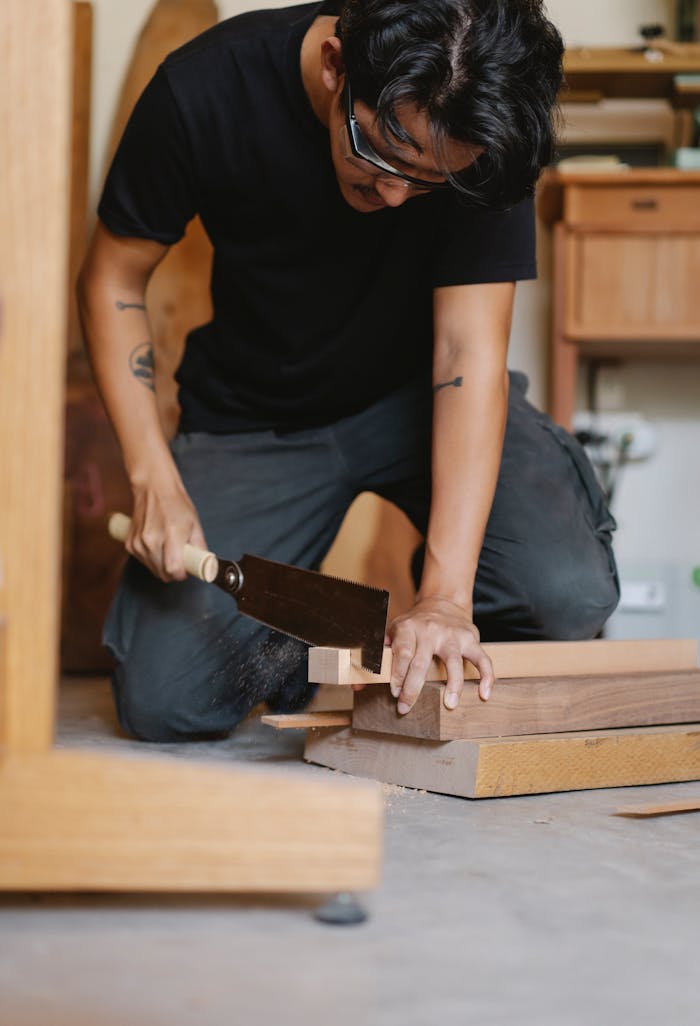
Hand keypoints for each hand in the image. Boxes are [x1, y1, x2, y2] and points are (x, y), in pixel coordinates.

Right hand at [127, 482, 207, 582]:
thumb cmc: (175, 504)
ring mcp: (138, 543)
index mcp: (171, 534)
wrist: (153, 489)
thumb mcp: (194, 524)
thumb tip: (203, 564)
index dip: (181, 574)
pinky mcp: (130, 544)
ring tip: (168, 549)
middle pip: (163, 574)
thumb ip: (199, 547)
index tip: (186, 570)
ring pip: (153, 570)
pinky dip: (152, 559)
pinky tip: (157, 546)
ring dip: (162, 566)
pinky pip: (144, 562)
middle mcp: (151, 540)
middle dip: (173, 572)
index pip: (173, 569)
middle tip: (180, 559)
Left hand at [387, 596, 494, 713]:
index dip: (397, 675)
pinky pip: (482, 659)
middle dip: (413, 689)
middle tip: (406, 708)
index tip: (395, 693)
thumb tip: (359, 683)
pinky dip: (486, 677)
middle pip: (421, 663)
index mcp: (408, 628)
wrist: (443, 602)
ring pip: (454, 662)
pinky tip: (484, 695)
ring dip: (453, 686)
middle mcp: (430, 630)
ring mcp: (452, 635)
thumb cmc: (415, 624)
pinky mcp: (471, 639)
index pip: (402, 653)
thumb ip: (379, 654)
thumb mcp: (393, 631)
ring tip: (450, 705)